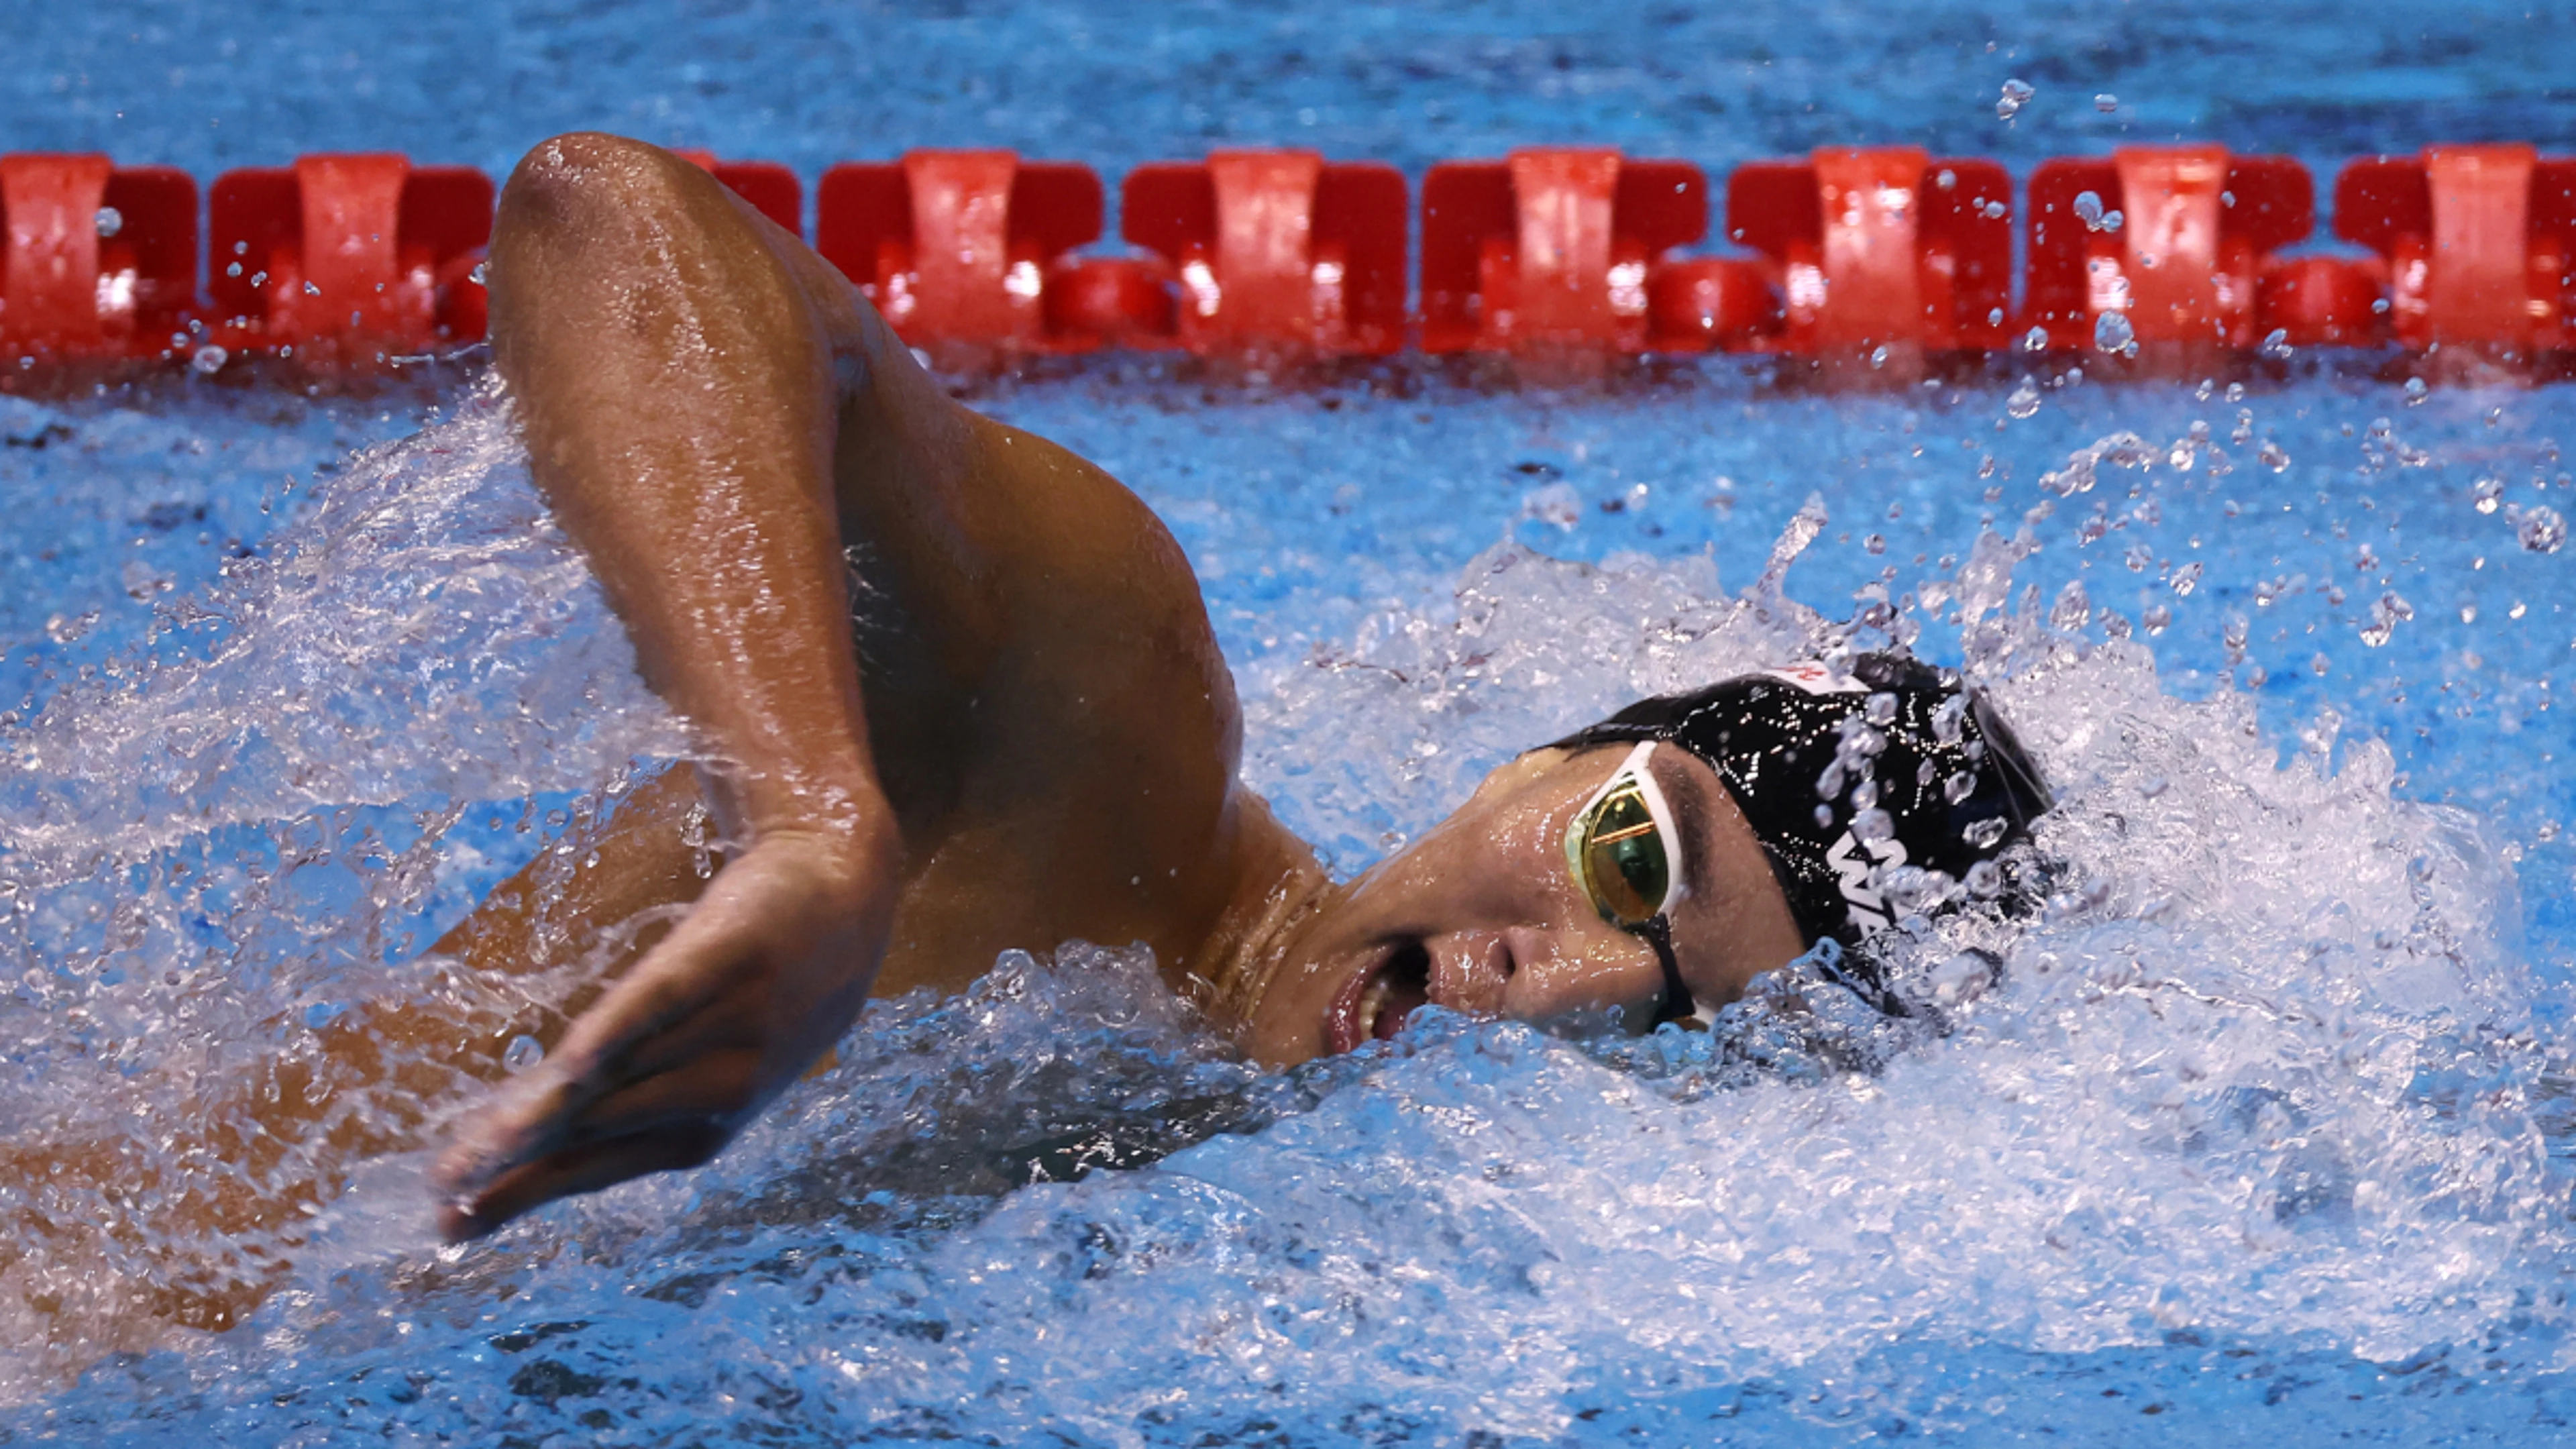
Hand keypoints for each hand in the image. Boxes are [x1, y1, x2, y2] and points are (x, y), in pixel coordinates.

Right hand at [431, 822, 895, 1240]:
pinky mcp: (727, 959)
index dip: (524, 1195)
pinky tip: (572, 1063)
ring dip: (544, 1116)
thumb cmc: (754, 998)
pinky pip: (665, 1002)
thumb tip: (521, 1135)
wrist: (841, 897)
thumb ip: (619, 1099)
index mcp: (705, 1126)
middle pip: (595, 1130)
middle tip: (441, 1191)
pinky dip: (621, 1033)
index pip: (598, 1165)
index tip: (453, 1224)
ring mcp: (725, 1026)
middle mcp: (717, 1088)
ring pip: (617, 1078)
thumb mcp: (699, 1061)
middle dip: (516, 1167)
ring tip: (476, 1147)